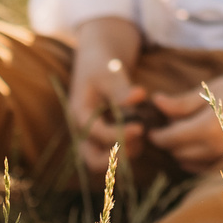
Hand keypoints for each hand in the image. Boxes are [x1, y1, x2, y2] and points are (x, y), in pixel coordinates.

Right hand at [66, 17, 145, 179]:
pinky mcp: (103, 137)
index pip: (96, 134)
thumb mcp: (108, 72)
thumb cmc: (100, 64)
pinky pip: (113, 153)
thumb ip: (121, 88)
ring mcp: (92, 136)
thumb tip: (138, 96)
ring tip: (142, 134)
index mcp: (79, 114)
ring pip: (104, 161)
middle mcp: (83, 131)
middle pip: (92, 161)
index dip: (119, 134)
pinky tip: (142, 133)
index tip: (140, 127)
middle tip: (137, 142)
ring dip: (125, 154)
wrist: (97, 61)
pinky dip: (128, 149)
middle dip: (116, 158)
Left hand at [145, 60, 222, 171]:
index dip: (156, 133)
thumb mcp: (212, 90)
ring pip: (190, 163)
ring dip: (180, 151)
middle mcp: (214, 149)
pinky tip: (195, 144)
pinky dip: (195, 159)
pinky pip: (206, 167)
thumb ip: (183, 102)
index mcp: (206, 129)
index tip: (149, 125)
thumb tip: (156, 104)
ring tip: (178, 133)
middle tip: (162, 125)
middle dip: (167, 141)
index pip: (169, 139)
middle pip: (177, 153)